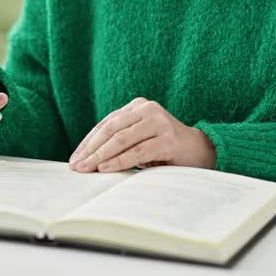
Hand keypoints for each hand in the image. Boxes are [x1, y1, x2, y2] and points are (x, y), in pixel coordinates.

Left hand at [68, 98, 215, 172]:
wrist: (200, 151)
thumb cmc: (165, 149)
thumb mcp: (140, 139)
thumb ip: (120, 141)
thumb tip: (87, 158)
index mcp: (138, 106)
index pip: (106, 123)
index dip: (88, 141)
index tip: (75, 158)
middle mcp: (147, 109)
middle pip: (111, 129)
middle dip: (91, 149)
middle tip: (77, 166)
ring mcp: (159, 122)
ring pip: (122, 139)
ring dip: (101, 156)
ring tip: (87, 169)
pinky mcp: (168, 138)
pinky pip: (138, 150)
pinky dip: (119, 160)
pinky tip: (106, 168)